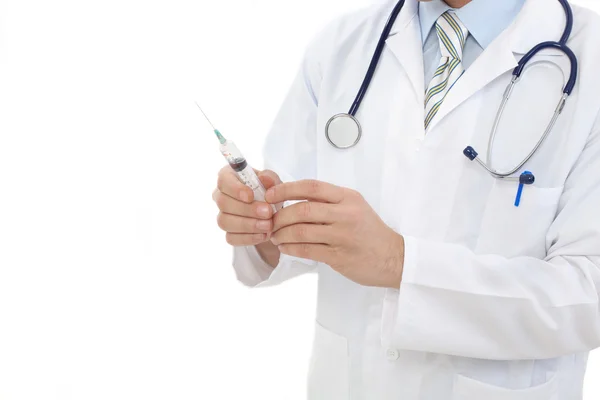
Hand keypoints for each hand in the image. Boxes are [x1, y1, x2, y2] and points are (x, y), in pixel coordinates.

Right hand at [213, 166, 281, 266]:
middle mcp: (221, 196)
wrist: (273, 213)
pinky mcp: (228, 233)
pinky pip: (231, 238)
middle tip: (267, 212)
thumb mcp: (274, 183)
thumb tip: (264, 177)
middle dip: (247, 209)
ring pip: (225, 221)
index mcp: (229, 178)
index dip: (235, 189)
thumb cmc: (269, 193)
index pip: (223, 180)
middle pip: (223, 202)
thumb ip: (270, 178)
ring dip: (248, 224)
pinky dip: (248, 237)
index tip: (250, 196)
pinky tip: (263, 235)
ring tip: (268, 225)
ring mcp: (223, 215)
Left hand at [266, 180, 404, 288]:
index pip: (311, 187)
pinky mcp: (339, 256)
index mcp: (347, 197)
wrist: (394, 257)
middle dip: (280, 216)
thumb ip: (328, 201)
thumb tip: (292, 198)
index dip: (286, 189)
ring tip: (275, 236)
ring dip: (282, 234)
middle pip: (303, 209)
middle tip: (270, 221)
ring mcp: (343, 236)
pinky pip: (307, 250)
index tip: (270, 195)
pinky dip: (291, 248)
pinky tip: (285, 248)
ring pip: (302, 231)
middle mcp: (345, 213)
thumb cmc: (369, 231)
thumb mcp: (354, 207)